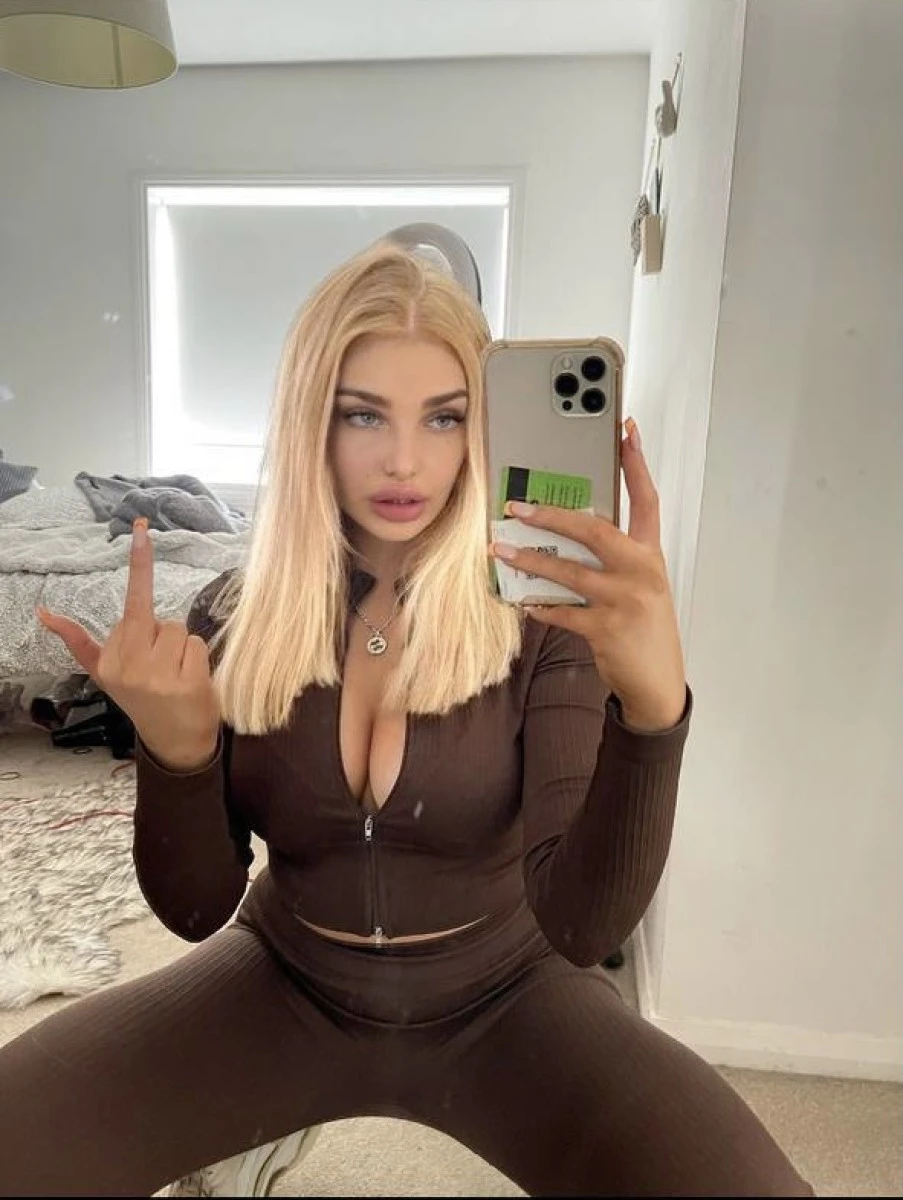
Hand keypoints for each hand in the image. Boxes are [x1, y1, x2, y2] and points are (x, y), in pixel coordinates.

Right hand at [35, 519, 221, 768]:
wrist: (174, 743)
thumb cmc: (143, 699)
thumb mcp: (105, 672)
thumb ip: (79, 642)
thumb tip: (43, 613)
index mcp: (109, 661)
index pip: (131, 603)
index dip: (140, 562)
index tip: (142, 527)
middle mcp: (128, 666)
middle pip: (160, 618)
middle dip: (164, 636)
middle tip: (161, 669)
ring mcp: (156, 676)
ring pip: (181, 630)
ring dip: (183, 650)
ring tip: (175, 676)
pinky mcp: (184, 683)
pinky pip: (197, 645)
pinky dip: (198, 661)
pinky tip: (189, 684)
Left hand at [490, 417, 685, 730]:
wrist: (657, 681)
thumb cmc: (644, 627)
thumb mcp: (641, 584)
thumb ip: (614, 557)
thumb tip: (567, 532)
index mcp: (650, 554)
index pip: (646, 499)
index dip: (636, 462)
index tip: (626, 429)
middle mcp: (641, 571)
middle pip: (594, 529)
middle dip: (552, 516)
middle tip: (517, 506)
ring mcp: (625, 600)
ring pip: (569, 571)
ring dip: (530, 560)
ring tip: (501, 550)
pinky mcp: (606, 629)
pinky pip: (561, 611)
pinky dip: (539, 606)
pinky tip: (523, 602)